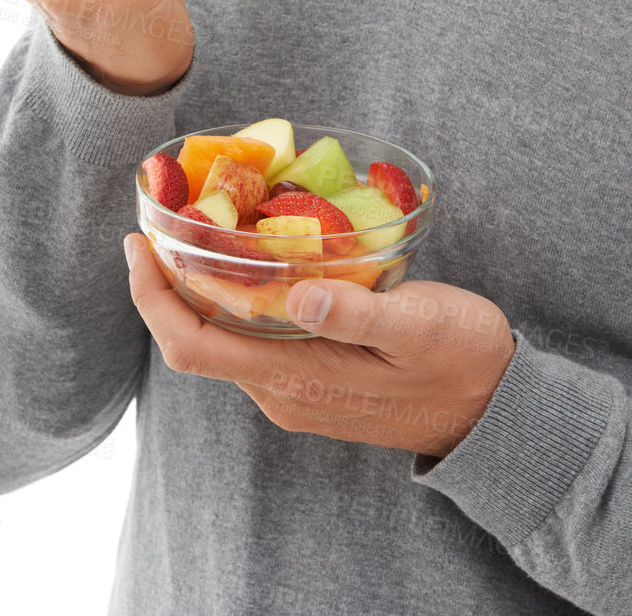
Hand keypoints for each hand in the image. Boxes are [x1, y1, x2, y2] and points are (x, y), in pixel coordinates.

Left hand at [124, 233, 516, 457]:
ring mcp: (298, 390)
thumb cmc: (462, 360)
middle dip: (168, 282)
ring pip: (225, 338)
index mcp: (295, 378)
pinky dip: (237, 299)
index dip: (152, 298)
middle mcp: (282, 391)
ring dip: (201, 288)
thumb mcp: (417, 325)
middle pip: (197, 338)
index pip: (191, 345)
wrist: (495, 412)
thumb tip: (298, 292)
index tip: (136, 245)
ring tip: (202, 227)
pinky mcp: (316, 381)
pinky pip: (254, 341)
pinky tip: (253, 260)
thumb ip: (356, 311)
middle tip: (164, 219)